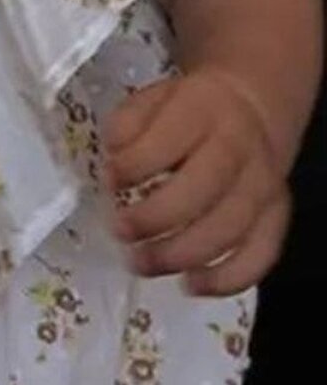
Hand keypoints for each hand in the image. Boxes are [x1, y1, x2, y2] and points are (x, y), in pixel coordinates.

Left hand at [106, 68, 290, 297]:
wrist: (253, 107)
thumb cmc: (191, 109)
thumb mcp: (153, 98)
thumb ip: (129, 123)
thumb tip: (114, 154)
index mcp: (203, 110)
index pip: (170, 139)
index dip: (136, 164)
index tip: (109, 182)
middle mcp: (240, 148)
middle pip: (204, 188)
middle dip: (157, 217)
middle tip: (121, 233)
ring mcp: (263, 185)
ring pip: (231, 227)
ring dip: (183, 254)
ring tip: (142, 263)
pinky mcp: (276, 216)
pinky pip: (261, 254)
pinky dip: (229, 278)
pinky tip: (191, 286)